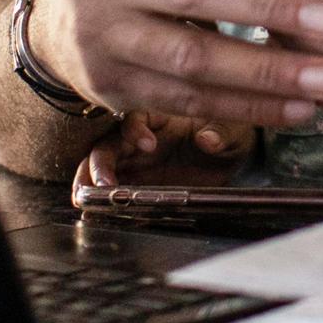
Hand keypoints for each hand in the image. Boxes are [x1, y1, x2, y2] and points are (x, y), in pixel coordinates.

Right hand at [81, 110, 257, 188]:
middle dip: (101, 161)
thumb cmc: (229, 132)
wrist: (230, 155)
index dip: (136, 129)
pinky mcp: (135, 181)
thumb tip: (209, 139)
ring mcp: (134, 159)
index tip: (149, 145)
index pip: (137, 115)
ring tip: (88, 199)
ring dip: (90, 180)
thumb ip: (220, 131)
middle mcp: (141, 134)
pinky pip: (110, 186)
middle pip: (109, 141)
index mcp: (162, 114)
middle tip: (104, 183)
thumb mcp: (234, 130)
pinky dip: (99, 196)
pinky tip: (96, 209)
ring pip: (101, 164)